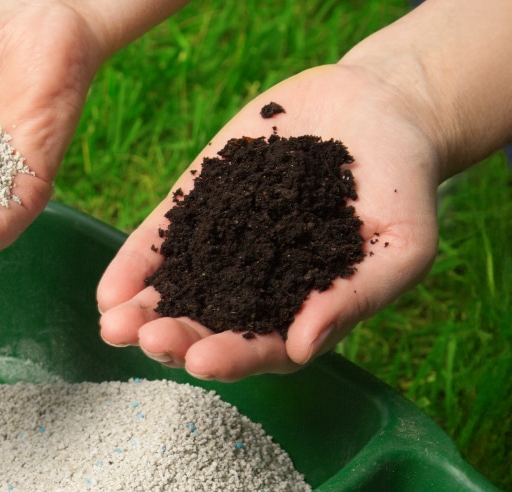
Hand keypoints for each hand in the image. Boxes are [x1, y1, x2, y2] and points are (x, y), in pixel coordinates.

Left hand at [97, 64, 440, 380]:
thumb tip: (303, 348)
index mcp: (303, 312)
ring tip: (114, 325)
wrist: (378, 109)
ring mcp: (222, 250)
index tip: (204, 361)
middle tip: (150, 341)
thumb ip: (356, 297)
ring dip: (143, 314)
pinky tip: (109, 291)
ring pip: (176, 293)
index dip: (233, 359)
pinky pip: (159, 244)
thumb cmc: (402, 187)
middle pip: (209, 328)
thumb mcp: (402, 245)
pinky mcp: (198, 209)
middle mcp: (255, 290)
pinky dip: (135, 268)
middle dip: (176, 339)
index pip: (262, 349)